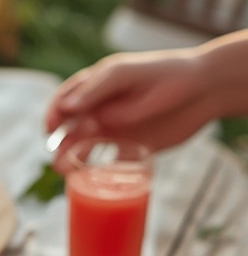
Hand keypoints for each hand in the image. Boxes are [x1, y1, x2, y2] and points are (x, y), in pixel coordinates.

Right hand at [44, 49, 215, 171]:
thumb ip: (96, 90)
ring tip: (68, 173)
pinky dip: (103, 174)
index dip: (53, 116)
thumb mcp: (126, 75)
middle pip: (70, 130)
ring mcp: (117, 130)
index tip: (50, 130)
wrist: (205, 89)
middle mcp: (102, 110)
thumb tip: (66, 108)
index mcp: (95, 88)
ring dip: (74, 161)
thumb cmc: (164, 73)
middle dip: (60, 145)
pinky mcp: (135, 148)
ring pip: (86, 150)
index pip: (64, 102)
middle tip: (61, 159)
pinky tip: (97, 181)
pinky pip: (112, 164)